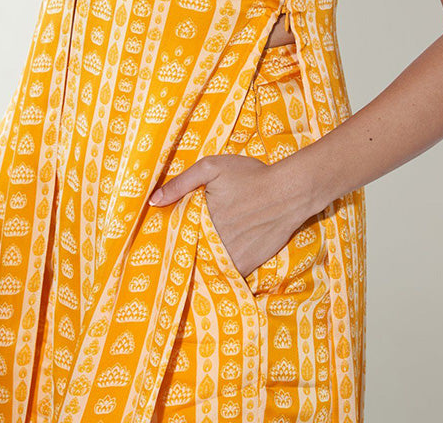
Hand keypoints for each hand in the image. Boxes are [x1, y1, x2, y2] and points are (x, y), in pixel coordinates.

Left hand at [149, 154, 307, 278]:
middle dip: (182, 253)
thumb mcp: (212, 168)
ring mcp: (229, 256)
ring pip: (204, 267)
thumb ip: (181, 183)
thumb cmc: (250, 176)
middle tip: (173, 256)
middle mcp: (212, 241)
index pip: (175, 235)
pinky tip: (211, 271)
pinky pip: (224, 276)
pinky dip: (218, 275)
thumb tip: (154, 201)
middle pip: (189, 252)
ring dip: (198, 266)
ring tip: (191, 266)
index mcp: (200, 218)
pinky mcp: (245, 265)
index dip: (169, 238)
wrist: (289, 192)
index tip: (160, 243)